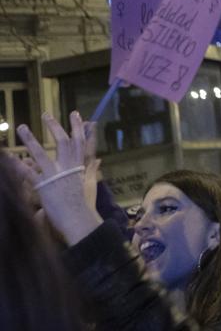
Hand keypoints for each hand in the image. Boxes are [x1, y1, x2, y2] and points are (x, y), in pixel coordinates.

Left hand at [16, 111, 102, 245]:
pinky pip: (28, 173)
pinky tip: (10, 156)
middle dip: (54, 126)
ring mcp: (54, 176)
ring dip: (30, 139)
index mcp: (78, 165)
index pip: (79, 141)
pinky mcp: (43, 186)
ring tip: (22, 127)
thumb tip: (98, 159)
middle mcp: (67, 167)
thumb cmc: (84, 203)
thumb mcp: (89, 184)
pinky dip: (18, 165)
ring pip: (41, 153)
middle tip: (45, 114)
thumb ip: (92, 170)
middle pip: (61, 141)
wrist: (77, 219)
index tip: (75, 114)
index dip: (77, 126)